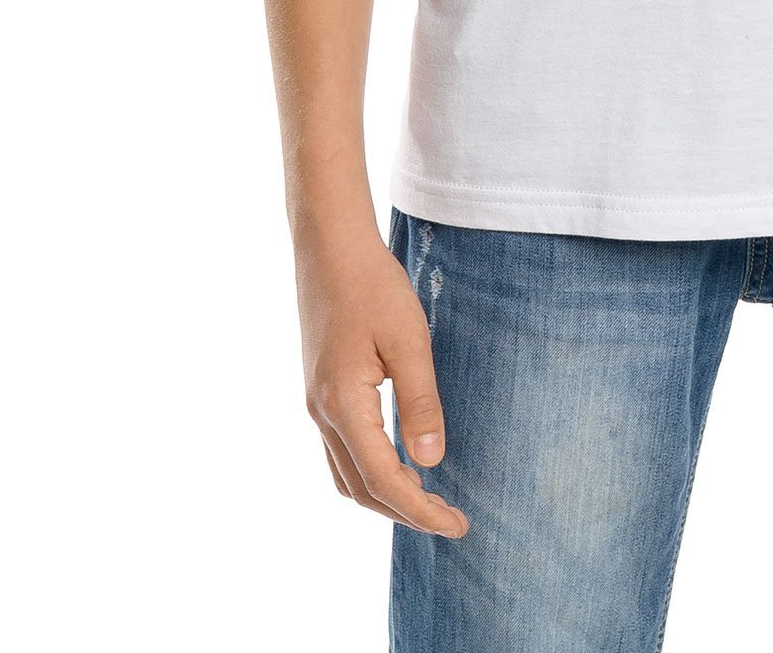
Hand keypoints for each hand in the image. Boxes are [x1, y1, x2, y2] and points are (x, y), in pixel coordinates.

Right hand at [295, 221, 468, 536]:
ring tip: (429, 499)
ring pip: (346, 476)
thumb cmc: (374, 286)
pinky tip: (399, 463)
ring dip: (385, 497)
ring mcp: (315, 405)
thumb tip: (431, 462)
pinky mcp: (319, 392)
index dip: (420, 511)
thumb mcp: (409, 340)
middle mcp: (322, 414)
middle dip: (406, 513)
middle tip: (451, 519)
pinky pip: (341, 453)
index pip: (384, 480)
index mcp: (343, 405)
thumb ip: (420, 402)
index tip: (457, 525)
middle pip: (361, 489)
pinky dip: (370, 473)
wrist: (330, 247)